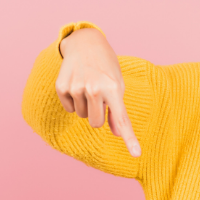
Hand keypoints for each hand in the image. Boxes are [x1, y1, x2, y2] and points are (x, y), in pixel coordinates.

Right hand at [56, 28, 140, 156]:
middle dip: (98, 114)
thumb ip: (118, 112)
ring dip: (86, 105)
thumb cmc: (106, 68)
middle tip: (100, 96)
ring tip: (88, 84)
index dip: (130, 139)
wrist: (86, 44)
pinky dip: (73, 100)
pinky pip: (69, 108)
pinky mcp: (61, 87)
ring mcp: (76, 88)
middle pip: (96, 123)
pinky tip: (77, 84)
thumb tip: (118, 134)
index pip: (123, 120)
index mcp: (113, 89)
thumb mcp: (118, 86)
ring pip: (82, 115)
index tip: (137, 155)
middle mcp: (94, 89)